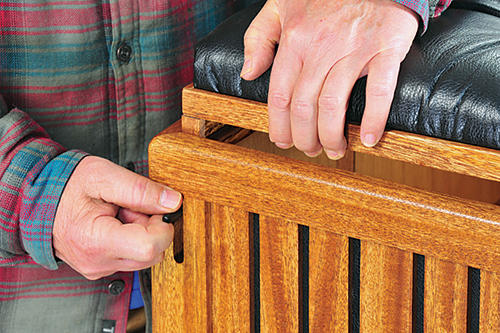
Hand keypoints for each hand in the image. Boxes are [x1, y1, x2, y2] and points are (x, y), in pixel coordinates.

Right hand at [53, 156, 181, 279]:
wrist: (36, 199)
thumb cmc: (65, 187)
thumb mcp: (104, 176)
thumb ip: (141, 190)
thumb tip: (173, 202)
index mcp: (97, 241)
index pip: (151, 247)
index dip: (163, 225)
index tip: (156, 207)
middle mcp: (98, 263)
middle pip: (153, 254)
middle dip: (153, 227)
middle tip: (133, 206)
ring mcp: (99, 268)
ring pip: (145, 257)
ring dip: (143, 232)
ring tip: (121, 212)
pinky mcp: (102, 267)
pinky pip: (132, 257)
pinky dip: (132, 239)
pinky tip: (116, 222)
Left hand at [241, 0, 418, 157]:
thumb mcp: (280, 6)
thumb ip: (258, 38)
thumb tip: (248, 74)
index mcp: (294, 40)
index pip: (279, 96)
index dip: (279, 126)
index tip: (283, 141)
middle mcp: (320, 47)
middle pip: (304, 107)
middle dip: (304, 138)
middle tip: (310, 150)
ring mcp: (353, 49)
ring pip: (333, 105)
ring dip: (331, 136)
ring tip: (335, 149)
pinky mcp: (385, 48)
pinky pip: (379, 91)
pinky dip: (374, 119)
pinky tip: (370, 139)